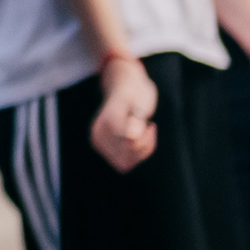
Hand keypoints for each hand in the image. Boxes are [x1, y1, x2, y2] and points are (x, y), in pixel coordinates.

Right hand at [90, 56, 159, 171]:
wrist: (123, 85)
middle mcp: (98, 135)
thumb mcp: (141, 101)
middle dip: (142, 148)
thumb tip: (131, 137)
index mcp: (108, 123)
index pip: (130, 146)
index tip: (150, 125)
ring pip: (123, 164)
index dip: (145, 140)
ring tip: (144, 132)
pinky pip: (122, 162)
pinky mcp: (102, 147)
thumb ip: (136, 119)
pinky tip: (139, 138)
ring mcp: (98, 142)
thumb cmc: (135, 91)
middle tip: (147, 128)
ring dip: (140, 152)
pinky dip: (135, 154)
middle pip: (125, 159)